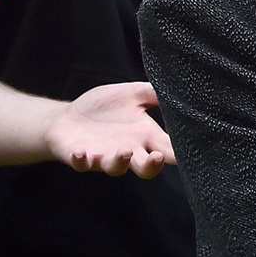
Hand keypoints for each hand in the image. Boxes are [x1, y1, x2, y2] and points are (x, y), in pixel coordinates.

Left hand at [49, 81, 175, 177]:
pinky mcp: (82, 159)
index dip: (179, 154)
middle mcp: (128, 151)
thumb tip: (178, 89)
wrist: (67, 118)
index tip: (187, 153)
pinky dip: (82, 161)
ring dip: (120, 162)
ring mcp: (105, 157)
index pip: (167, 149)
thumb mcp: (131, 94)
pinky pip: (82, 164)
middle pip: (146, 168)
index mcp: (144, 137)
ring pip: (116, 168)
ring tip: (124, 151)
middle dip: (152, 165)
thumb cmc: (102, 108)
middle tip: (157, 157)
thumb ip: (153, 93)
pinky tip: (81, 152)